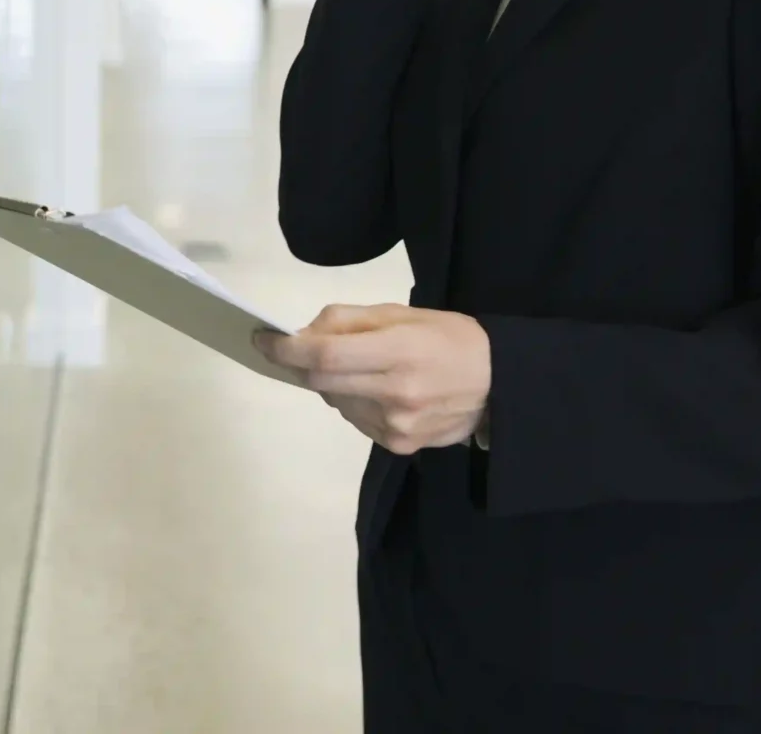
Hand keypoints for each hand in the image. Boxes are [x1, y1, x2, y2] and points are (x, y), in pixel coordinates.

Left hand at [256, 304, 491, 455]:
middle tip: (299, 349)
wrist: (499, 385)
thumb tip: (302, 333)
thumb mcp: (402, 313)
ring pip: (335, 402)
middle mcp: (395, 393)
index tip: (261, 339)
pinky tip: (376, 390)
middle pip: (322, 381)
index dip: (286, 349)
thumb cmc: (448, 338)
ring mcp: (396, 425)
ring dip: (331, 383)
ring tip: (360, 368)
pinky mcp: (399, 445)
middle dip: (302, 364)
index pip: (325, 354)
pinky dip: (352, 401)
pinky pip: (355, 419)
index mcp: (399, 351)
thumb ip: (349, 320)